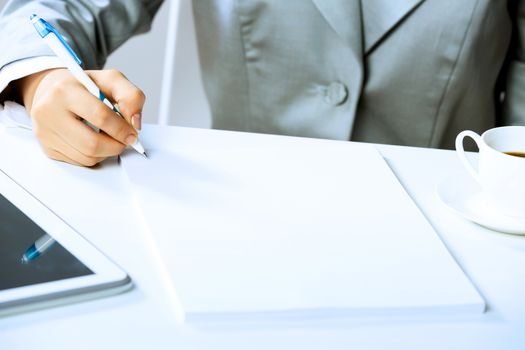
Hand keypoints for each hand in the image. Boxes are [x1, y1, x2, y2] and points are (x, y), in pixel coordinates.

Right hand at [13, 68, 144, 165]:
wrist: (53, 91)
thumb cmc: (85, 87)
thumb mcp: (111, 80)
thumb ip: (131, 96)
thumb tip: (135, 123)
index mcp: (65, 90)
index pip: (100, 116)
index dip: (122, 129)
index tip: (133, 134)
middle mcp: (49, 111)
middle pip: (92, 143)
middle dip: (116, 145)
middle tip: (125, 140)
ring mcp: (45, 132)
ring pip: (87, 157)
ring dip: (107, 152)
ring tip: (110, 138)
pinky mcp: (48, 148)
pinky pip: (80, 162)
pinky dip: (96, 156)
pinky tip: (96, 141)